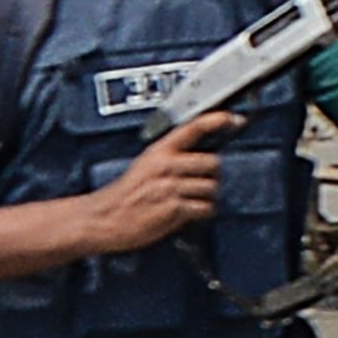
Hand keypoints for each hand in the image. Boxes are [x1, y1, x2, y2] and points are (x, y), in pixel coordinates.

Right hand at [89, 113, 234, 250]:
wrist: (103, 218)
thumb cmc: (125, 195)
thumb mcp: (145, 165)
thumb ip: (171, 158)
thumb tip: (202, 156)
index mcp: (159, 151)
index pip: (193, 127)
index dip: (217, 120)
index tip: (234, 118)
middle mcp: (166, 166)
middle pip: (213, 162)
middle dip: (212, 175)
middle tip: (200, 182)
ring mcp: (170, 187)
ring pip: (211, 188)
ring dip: (207, 197)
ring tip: (190, 201)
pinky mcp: (173, 208)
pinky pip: (205, 208)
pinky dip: (202, 213)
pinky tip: (188, 213)